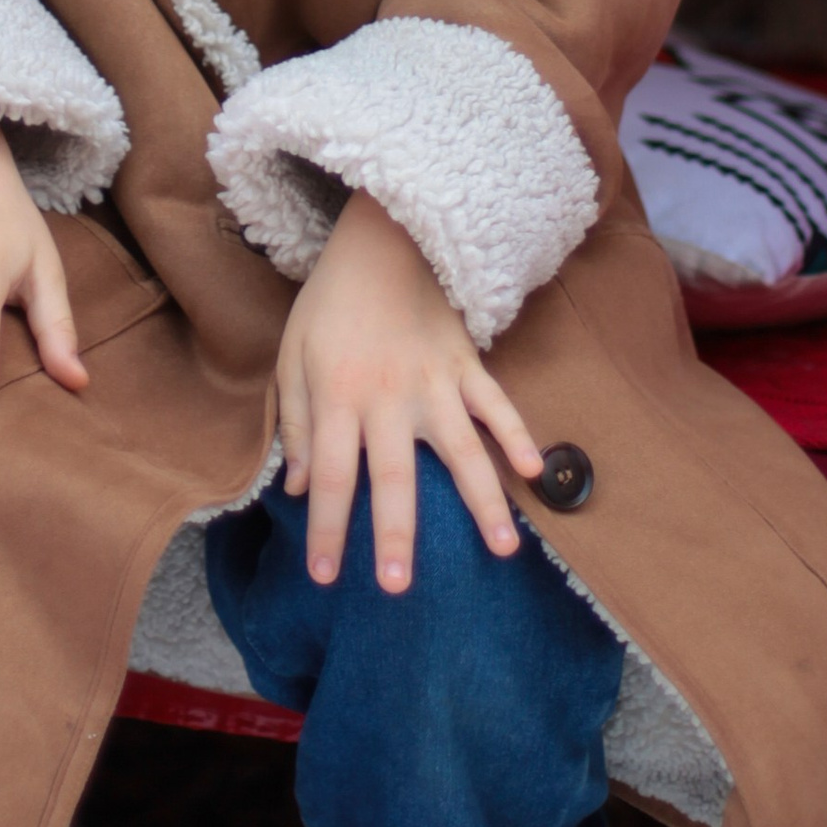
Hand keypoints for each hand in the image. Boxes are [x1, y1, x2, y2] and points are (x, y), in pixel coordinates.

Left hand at [276, 191, 545, 597]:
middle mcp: (388, 397)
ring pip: (460, 451)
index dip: (326, 528)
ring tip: (502, 551)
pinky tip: (534, 470)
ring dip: (482, 502)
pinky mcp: (466, 365)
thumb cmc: (331, 303)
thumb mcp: (293, 355)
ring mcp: (434, 382)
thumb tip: (297, 486)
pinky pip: (496, 404)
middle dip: (396, 535)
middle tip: (399, 588)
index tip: (325, 576)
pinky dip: (516, 436)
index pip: (330, 476)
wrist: (382, 238)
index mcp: (338, 396)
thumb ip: (296, 421)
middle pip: (393, 477)